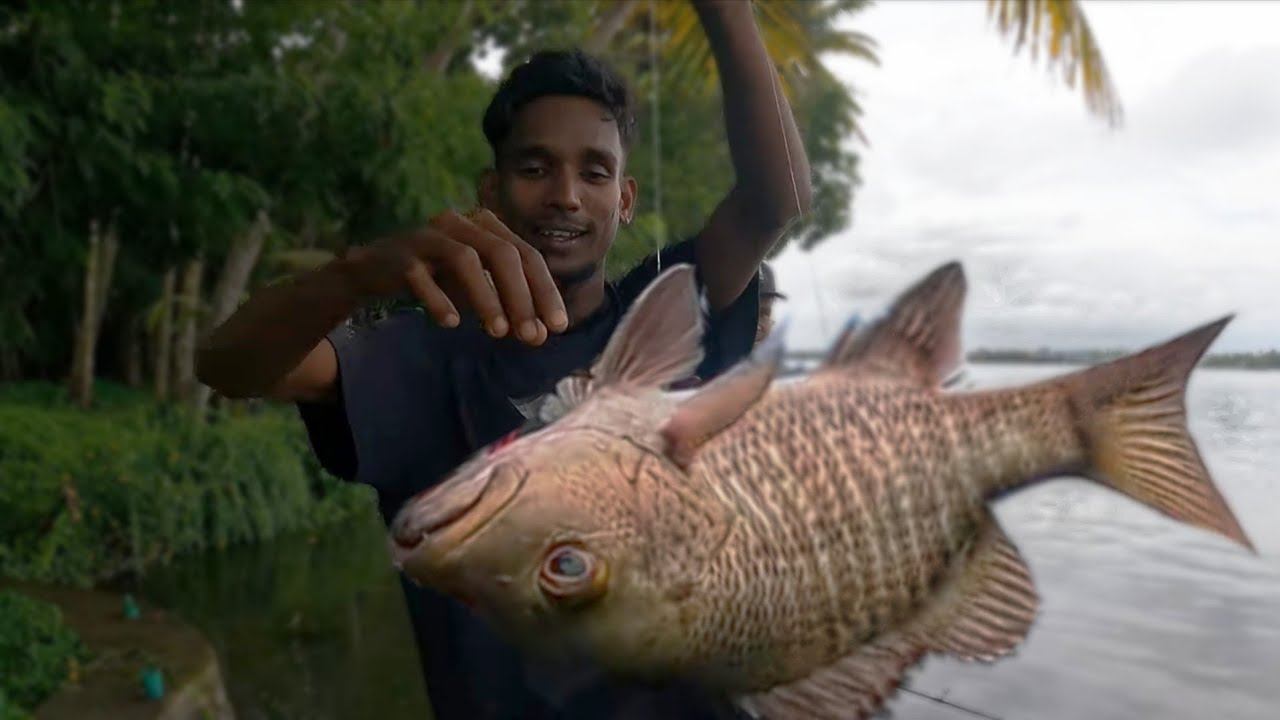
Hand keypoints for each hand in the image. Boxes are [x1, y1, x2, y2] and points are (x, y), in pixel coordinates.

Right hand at [342, 208, 568, 344]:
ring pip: (465, 259)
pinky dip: (438, 299)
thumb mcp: (479, 290)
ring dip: (486, 298)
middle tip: (532, 336)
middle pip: (502, 254)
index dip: (546, 291)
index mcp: (487, 227)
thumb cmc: (438, 277)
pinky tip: (450, 323)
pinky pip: (421, 275)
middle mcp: (461, 223)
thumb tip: (541, 334)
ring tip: (499, 332)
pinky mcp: (400, 255)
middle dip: (522, 297)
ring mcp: (428, 236)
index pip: (528, 256)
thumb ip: (510, 307)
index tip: (558, 327)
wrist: (374, 270)